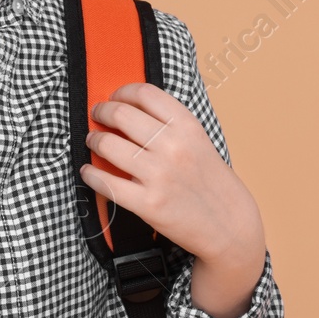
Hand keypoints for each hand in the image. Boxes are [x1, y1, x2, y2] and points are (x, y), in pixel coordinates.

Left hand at [80, 83, 265, 317]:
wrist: (230, 226)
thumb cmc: (212, 183)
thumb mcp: (199, 142)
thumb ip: (170, 125)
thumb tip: (130, 108)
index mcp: (188, 127)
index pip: (145, 94)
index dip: (122, 92)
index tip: (114, 97)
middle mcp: (173, 147)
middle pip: (121, 114)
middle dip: (102, 112)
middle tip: (97, 115)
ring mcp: (160, 176)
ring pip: (108, 145)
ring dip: (94, 141)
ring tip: (93, 142)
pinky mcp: (148, 204)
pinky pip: (106, 183)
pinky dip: (90, 175)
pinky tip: (88, 172)